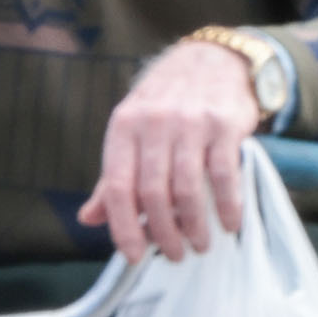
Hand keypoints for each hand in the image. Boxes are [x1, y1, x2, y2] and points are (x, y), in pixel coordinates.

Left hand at [77, 41, 259, 261]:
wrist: (212, 59)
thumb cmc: (166, 104)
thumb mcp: (131, 131)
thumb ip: (113, 177)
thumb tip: (89, 219)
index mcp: (123, 126)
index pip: (116, 187)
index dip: (123, 227)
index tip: (134, 256)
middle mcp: (154, 122)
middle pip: (152, 193)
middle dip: (163, 234)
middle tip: (174, 255)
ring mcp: (191, 122)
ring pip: (187, 188)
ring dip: (194, 226)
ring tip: (199, 244)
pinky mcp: (224, 124)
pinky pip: (224, 176)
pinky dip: (226, 207)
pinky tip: (228, 224)